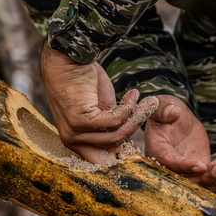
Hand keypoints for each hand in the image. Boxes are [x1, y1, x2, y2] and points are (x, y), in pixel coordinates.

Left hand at [40, 43, 157, 163]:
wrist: (67, 58)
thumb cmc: (83, 79)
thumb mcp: (99, 107)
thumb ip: (109, 126)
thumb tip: (120, 147)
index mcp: (74, 139)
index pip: (101, 157)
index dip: (123, 148)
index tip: (139, 128)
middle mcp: (71, 140)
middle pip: (113, 146)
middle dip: (134, 129)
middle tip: (149, 109)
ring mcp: (73, 131)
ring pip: (115, 134)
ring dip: (135, 117)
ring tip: (145, 102)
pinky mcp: (79, 120)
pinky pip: (113, 121)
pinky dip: (127, 108)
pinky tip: (132, 95)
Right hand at [144, 95, 215, 192]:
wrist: (177, 117)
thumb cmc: (166, 110)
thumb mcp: (162, 104)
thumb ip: (164, 108)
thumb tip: (173, 112)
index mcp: (157, 150)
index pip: (169, 162)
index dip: (184, 166)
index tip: (201, 165)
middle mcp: (169, 166)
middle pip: (185, 181)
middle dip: (204, 178)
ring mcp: (186, 171)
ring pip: (200, 185)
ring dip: (215, 180)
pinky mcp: (199, 169)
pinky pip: (209, 180)